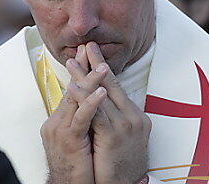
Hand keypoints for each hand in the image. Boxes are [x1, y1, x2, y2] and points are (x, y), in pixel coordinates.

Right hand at [41, 58, 109, 183]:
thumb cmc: (77, 168)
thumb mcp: (79, 140)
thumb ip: (82, 121)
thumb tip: (92, 105)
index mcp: (59, 121)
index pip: (71, 90)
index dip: (79, 72)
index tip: (86, 54)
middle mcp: (56, 123)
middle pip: (71, 90)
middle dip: (82, 68)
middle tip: (90, 48)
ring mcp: (60, 132)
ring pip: (75, 100)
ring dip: (90, 81)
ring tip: (102, 66)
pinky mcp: (69, 142)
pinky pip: (81, 119)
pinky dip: (91, 104)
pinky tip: (101, 92)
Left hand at [85, 41, 150, 183]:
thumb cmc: (121, 165)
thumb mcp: (121, 137)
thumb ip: (113, 118)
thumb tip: (100, 102)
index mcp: (137, 116)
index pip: (117, 87)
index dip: (104, 69)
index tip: (94, 53)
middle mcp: (135, 117)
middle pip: (112, 85)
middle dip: (97, 64)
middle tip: (86, 45)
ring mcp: (126, 126)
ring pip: (102, 96)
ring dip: (84, 77)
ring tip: (71, 62)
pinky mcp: (114, 135)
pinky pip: (96, 112)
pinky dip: (83, 98)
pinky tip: (72, 88)